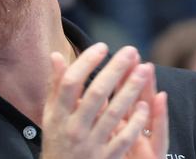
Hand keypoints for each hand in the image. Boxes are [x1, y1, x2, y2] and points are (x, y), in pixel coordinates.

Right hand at [41, 43, 167, 158]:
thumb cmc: (56, 140)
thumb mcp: (49, 114)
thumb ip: (55, 86)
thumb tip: (56, 55)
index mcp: (56, 114)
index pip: (71, 83)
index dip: (86, 63)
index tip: (102, 47)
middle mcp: (72, 127)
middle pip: (95, 94)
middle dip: (114, 70)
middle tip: (131, 51)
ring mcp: (90, 144)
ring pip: (113, 113)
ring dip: (130, 90)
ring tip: (143, 70)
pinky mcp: (105, 157)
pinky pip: (123, 138)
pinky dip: (135, 122)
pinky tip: (145, 105)